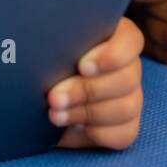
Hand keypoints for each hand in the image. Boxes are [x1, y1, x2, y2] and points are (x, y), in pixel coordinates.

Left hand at [48, 16, 142, 149]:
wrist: (35, 97)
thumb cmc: (42, 62)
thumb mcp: (49, 46)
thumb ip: (58, 38)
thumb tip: (49, 32)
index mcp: (114, 38)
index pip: (130, 40)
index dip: (113, 54)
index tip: (82, 66)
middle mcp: (128, 66)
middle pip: (128, 77)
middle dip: (87, 90)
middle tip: (54, 96)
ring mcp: (131, 96)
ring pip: (127, 107)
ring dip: (88, 112)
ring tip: (55, 114)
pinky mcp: (126, 125)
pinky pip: (125, 133)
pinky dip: (98, 132)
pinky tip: (73, 128)